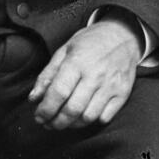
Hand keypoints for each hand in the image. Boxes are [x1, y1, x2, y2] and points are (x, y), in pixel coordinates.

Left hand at [28, 16, 142, 130]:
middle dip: (56, 122)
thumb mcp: (66, 49)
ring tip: (65, 120)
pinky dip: (93, 120)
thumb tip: (33, 99)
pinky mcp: (123, 93)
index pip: (58, 93)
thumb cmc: (91, 41)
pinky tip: (86, 113)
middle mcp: (95, 74)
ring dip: (73, 124)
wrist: (124, 34)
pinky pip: (105, 118)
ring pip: (88, 117)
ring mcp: (111, 85)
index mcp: (78, 61)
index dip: (45, 110)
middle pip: (72, 110)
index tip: (39, 117)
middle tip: (49, 123)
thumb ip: (48, 74)